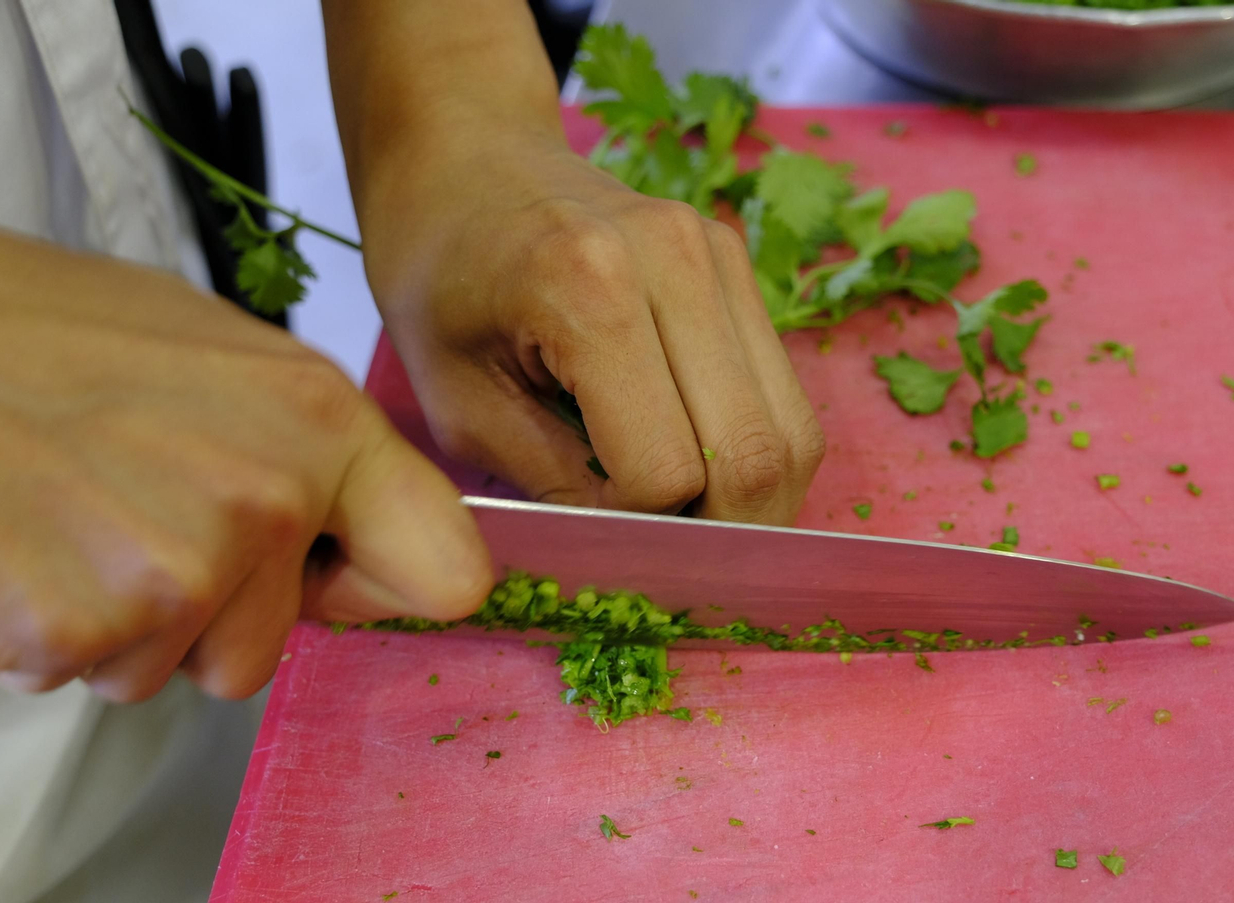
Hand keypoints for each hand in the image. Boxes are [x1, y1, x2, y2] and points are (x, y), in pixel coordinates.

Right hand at [0, 202, 490, 701]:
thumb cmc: (38, 331)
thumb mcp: (224, 355)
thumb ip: (307, 452)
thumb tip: (358, 530)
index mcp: (322, 424)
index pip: (447, 571)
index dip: (387, 588)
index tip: (341, 580)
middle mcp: (269, 501)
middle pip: (269, 652)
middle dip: (206, 615)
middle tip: (128, 519)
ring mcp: (176, 572)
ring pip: (173, 672)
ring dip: (122, 625)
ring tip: (65, 518)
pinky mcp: (79, 629)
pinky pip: (84, 677)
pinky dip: (45, 634)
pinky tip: (17, 546)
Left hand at [358, 136, 824, 524]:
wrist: (465, 165)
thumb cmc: (440, 284)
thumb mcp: (460, 407)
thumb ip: (556, 486)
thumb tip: (641, 554)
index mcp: (589, 289)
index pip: (666, 469)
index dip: (635, 527)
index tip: (591, 528)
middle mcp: (677, 261)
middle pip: (757, 455)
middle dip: (720, 534)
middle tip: (665, 558)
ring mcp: (720, 255)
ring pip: (793, 432)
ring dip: (751, 499)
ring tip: (687, 518)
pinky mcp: (739, 263)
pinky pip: (782, 393)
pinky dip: (752, 449)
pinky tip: (697, 461)